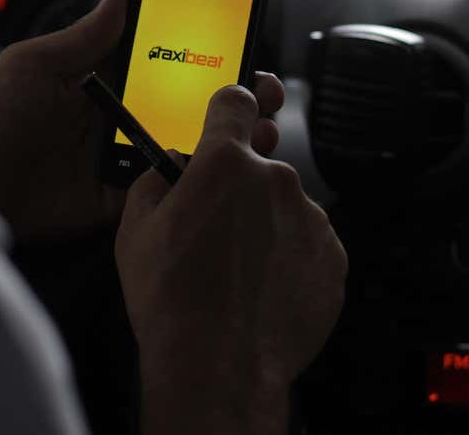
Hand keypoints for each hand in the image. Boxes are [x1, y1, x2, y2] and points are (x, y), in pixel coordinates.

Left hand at [0, 0, 286, 240]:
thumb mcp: (37, 62)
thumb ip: (85, 36)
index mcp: (107, 83)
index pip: (169, 65)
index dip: (208, 58)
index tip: (244, 48)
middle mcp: (121, 121)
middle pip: (190, 108)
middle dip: (233, 100)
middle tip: (264, 93)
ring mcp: (123, 162)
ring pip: (188, 149)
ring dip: (226, 141)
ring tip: (260, 130)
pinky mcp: (118, 202)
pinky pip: (166, 193)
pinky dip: (196, 183)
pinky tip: (222, 170)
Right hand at [115, 85, 346, 434]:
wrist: (221, 367)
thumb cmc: (172, 300)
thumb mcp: (134, 231)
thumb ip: (154, 182)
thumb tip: (170, 170)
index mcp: (225, 162)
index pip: (236, 100)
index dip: (228, 108)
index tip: (227, 120)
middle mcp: (275, 179)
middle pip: (258, 167)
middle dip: (239, 191)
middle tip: (215, 234)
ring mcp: (310, 218)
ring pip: (283, 208)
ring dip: (265, 228)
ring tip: (237, 274)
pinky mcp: (333, 256)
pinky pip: (308, 245)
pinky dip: (290, 260)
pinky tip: (262, 290)